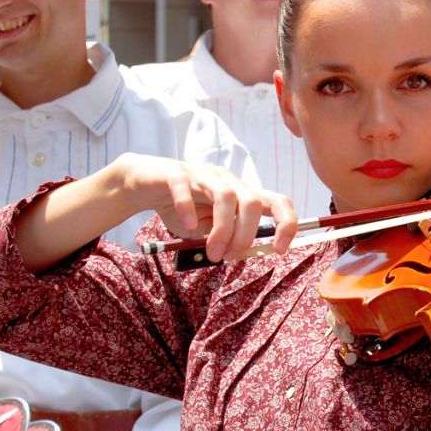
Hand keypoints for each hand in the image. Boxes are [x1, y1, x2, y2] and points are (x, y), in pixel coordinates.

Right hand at [116, 154, 296, 261]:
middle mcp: (227, 180)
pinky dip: (188, 208)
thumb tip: (240, 252)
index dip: (286, 223)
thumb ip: (227, 238)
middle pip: (253, 203)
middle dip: (245, 235)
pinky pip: (184, 187)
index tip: (280, 249)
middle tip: (227, 256)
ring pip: (226, 196)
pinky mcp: (174, 173)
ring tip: (212, 252)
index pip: (277, 202)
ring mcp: (202, 174)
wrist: (143, 184)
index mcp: (242, 193)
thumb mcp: (209, 229)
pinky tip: (188, 227)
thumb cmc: (183, 208)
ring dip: (223, 229)